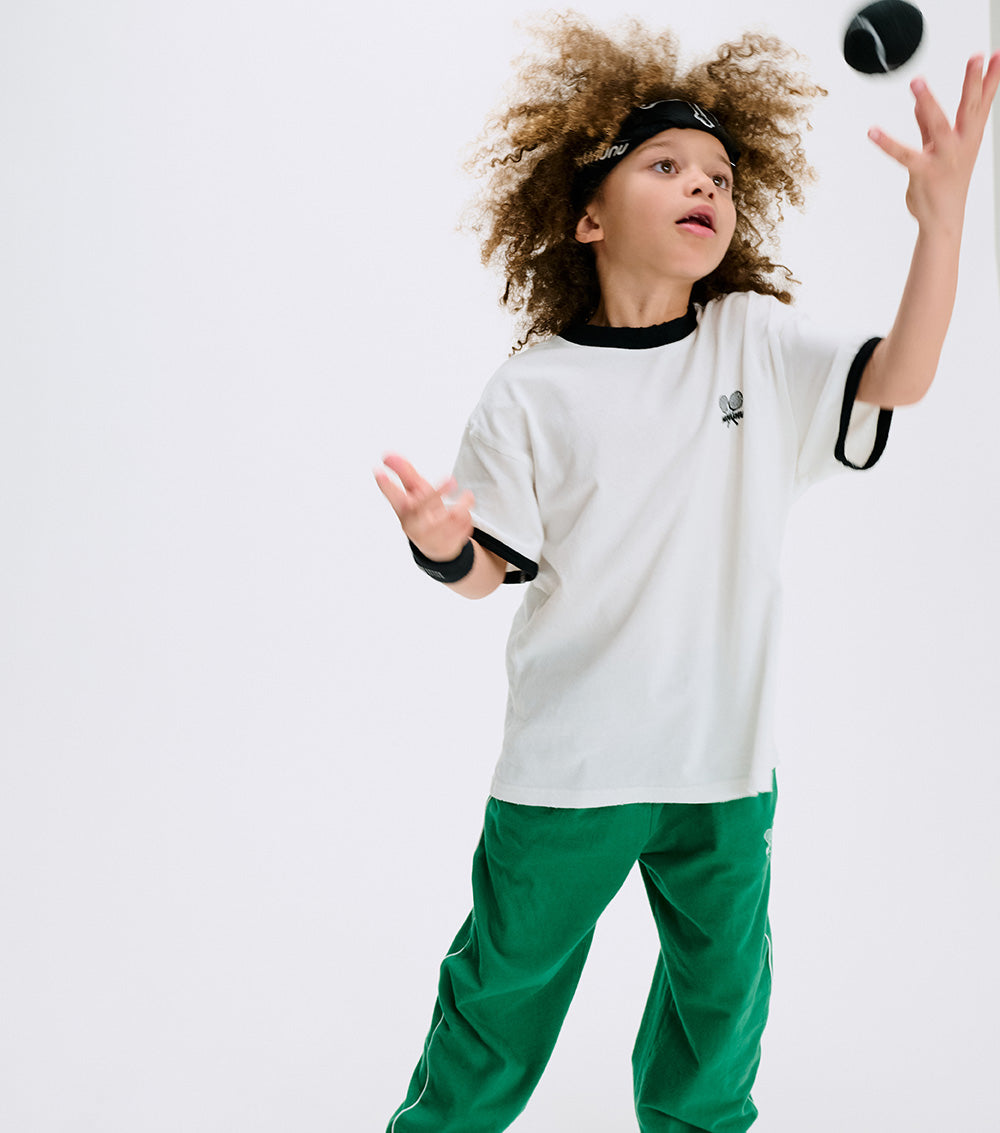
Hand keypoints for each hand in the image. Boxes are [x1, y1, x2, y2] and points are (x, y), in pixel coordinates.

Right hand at [374, 453, 474, 561]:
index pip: (393, 495)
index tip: (379, 472)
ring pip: (453, 515)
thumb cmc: (423, 512)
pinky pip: (464, 523)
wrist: (437, 547)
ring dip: (464, 503)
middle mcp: (415, 523)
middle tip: (452, 479)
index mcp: (404, 509)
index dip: (386, 484)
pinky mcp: (449, 542)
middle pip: (423, 506)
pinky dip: (468, 515)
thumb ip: (405, 473)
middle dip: (438, 492)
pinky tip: (464, 514)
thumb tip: (388, 455)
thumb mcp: (414, 493)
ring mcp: (432, 535)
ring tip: (468, 496)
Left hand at [868, 52, 999, 235]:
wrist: (943, 218)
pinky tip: (873, 132)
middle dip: (973, 82)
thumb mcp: (941, 149)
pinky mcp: (923, 172)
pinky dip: (887, 143)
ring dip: (927, 102)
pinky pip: (903, 155)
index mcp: (969, 137)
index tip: (996, 54)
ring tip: (917, 82)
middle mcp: (961, 144)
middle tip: (977, 56)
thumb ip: (928, 126)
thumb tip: (918, 105)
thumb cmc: (945, 182)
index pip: (983, 102)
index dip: (990, 78)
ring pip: (938, 125)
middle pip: (969, 108)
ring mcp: (944, 158)